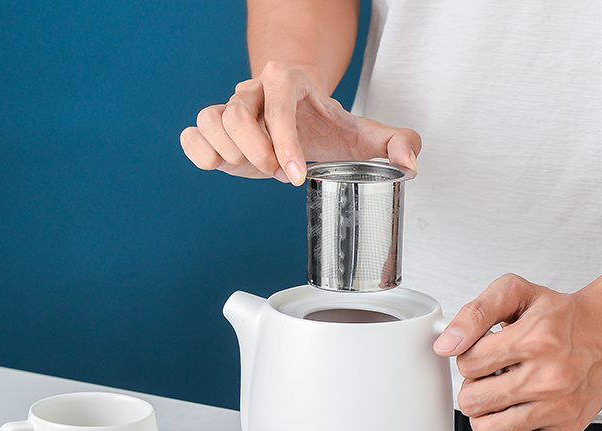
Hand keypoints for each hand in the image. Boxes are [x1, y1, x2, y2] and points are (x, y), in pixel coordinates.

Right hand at [180, 61, 420, 184]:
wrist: (295, 110)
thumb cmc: (325, 122)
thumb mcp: (363, 131)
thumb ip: (394, 143)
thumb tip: (410, 164)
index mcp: (287, 82)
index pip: (278, 107)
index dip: (284, 144)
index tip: (295, 177)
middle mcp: (253, 90)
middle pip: (236, 114)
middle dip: (255, 152)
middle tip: (276, 173)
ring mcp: (228, 108)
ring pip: (209, 121)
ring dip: (228, 154)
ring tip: (252, 167)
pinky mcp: (212, 129)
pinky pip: (191, 135)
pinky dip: (199, 153)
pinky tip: (220, 165)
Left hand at [434, 274, 601, 430]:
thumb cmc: (558, 316)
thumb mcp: (515, 295)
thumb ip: (475, 313)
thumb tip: (446, 343)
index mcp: (534, 340)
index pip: (467, 364)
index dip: (466, 359)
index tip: (481, 355)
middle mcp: (548, 376)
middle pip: (472, 401)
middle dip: (472, 388)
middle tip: (488, 379)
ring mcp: (558, 407)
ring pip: (488, 430)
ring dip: (483, 416)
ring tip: (495, 400)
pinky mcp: (565, 430)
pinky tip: (504, 425)